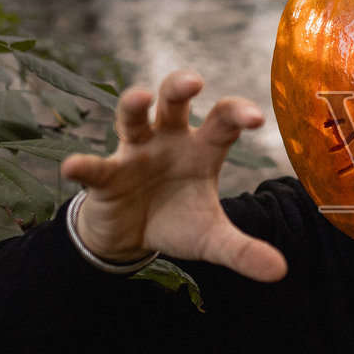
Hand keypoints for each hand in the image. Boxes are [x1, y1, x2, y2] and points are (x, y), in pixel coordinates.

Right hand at [59, 70, 286, 281]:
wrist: (132, 239)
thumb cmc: (178, 222)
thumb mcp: (212, 239)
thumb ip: (243, 251)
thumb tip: (280, 272)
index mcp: (202, 149)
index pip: (223, 121)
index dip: (238, 113)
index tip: (256, 118)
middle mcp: (168, 140)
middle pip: (174, 102)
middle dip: (181, 86)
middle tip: (195, 82)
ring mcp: (135, 152)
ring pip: (133, 119)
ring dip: (133, 105)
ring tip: (139, 97)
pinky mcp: (106, 175)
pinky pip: (94, 167)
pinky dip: (84, 166)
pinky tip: (73, 167)